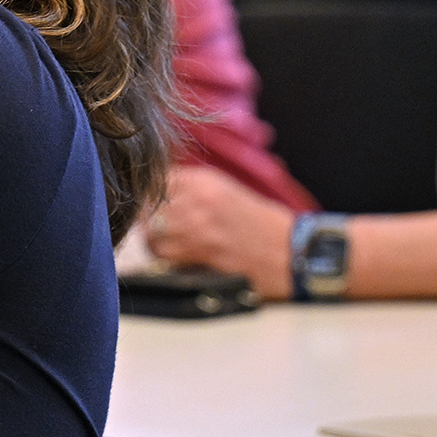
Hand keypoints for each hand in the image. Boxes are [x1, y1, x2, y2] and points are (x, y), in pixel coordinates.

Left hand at [143, 164, 293, 299]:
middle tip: (151, 222)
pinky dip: (163, 256)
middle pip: (147, 206)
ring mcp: (197, 231)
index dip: (148, 191)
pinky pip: (164, 256)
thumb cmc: (260, 222)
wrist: (291, 252)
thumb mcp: (226, 190)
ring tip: (163, 240)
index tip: (148, 199)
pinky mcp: (199, 258)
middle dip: (145, 215)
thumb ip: (191, 187)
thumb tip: (155, 190)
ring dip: (152, 237)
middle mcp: (197, 202)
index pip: (155, 179)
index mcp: (204, 181)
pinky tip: (173, 256)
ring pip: (150, 233)